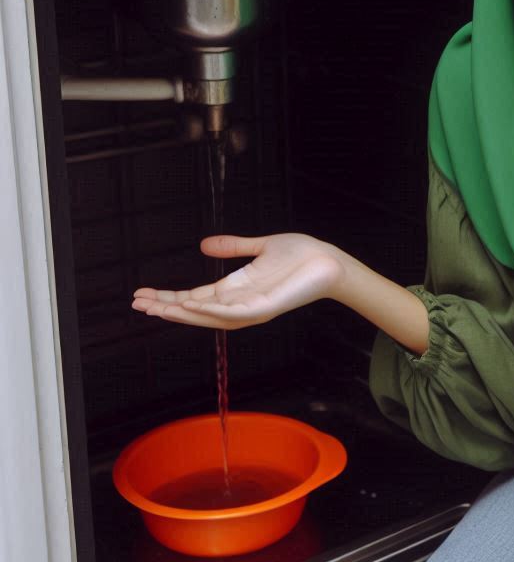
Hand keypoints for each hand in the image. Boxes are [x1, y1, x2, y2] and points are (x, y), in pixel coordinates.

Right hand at [132, 233, 345, 329]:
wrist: (329, 261)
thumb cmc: (301, 255)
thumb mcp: (261, 247)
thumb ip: (234, 247)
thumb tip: (205, 244)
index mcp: (236, 289)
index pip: (195, 297)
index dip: (170, 297)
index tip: (143, 294)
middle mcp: (240, 303)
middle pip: (195, 311)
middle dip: (166, 308)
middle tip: (136, 304)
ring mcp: (251, 309)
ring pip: (209, 317)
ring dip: (181, 313)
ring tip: (154, 307)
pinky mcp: (265, 308)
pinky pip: (232, 313)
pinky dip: (210, 311)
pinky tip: (189, 306)